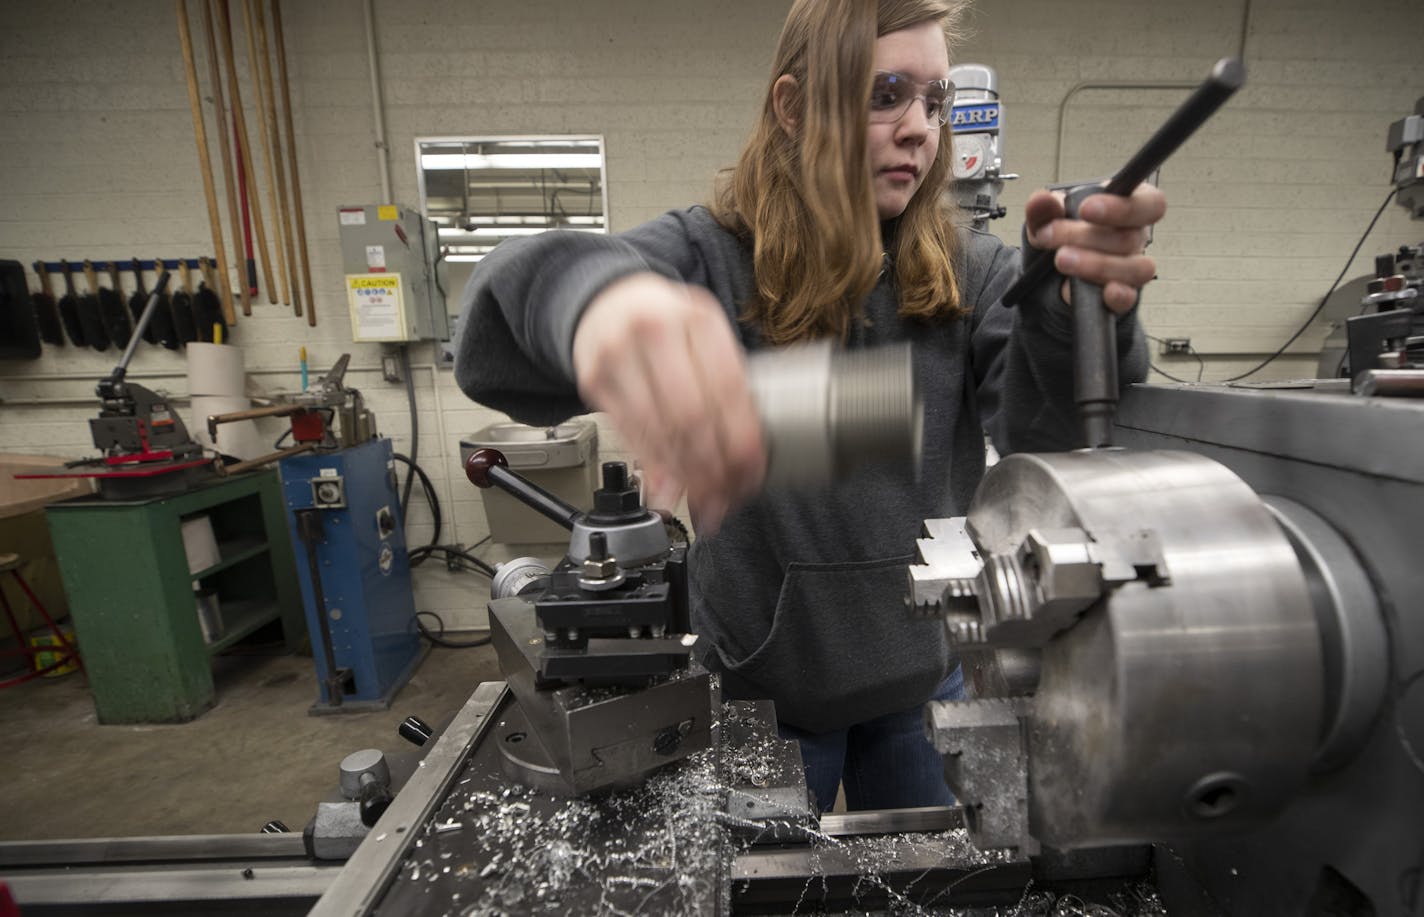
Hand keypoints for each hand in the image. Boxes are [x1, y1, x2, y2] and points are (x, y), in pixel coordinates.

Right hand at [572, 272, 764, 534]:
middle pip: (692, 415)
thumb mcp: (704, 337)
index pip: (727, 388)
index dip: (742, 439)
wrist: (609, 302)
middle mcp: (655, 331)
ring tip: (706, 502)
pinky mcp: (593, 380)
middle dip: (714, 466)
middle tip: (729, 496)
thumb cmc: (668, 325)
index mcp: (697, 317)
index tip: (752, 472)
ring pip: (659, 431)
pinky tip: (669, 490)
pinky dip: (653, 468)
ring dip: (686, 476)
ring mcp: (618, 355)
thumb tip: (742, 456)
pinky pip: (629, 435)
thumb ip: (725, 384)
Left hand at [1023, 184, 1165, 313]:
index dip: (1121, 207)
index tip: (1086, 209)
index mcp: (1129, 207)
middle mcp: (1137, 238)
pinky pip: (1130, 298)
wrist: (1049, 275)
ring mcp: (1133, 269)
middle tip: (1050, 235)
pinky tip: (1104, 292)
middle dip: (1086, 237)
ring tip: (1061, 260)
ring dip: (1097, 265)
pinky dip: (1118, 296)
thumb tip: (1041, 199)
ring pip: (1134, 269)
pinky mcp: (1123, 296)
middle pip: (1131, 238)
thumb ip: (1045, 208)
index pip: (1149, 203)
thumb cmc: (1060, 233)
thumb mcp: (1047, 219)